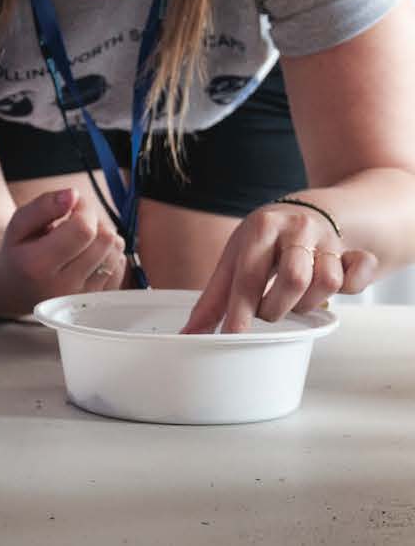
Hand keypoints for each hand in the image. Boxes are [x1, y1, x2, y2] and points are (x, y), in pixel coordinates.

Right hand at [0, 188, 126, 307]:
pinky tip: (90, 254)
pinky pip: (120, 267)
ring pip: (116, 251)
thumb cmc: (19, 253)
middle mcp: (63, 287)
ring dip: (104, 236)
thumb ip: (44, 205)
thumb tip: (73, 194)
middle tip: (76, 221)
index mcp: (38, 266)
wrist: (18, 291)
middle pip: (104, 239)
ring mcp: (83, 298)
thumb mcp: (18, 224)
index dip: (84, 208)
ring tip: (82, 237)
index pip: (83, 228)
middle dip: (95, 220)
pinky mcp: (97, 302)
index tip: (73, 205)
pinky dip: (109, 253)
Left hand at [183, 201, 377, 332]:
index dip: (242, 309)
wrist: (310, 213)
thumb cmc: (265, 242)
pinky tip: (329, 284)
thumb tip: (190, 333)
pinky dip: (349, 287)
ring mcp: (328, 240)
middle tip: (267, 310)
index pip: (249, 275)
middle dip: (276, 307)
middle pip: (293, 279)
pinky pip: (358, 279)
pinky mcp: (354, 252)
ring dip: (308, 303)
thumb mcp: (235, 259)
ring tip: (293, 299)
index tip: (234, 335)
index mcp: (261, 228)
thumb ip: (213, 300)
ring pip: (327, 282)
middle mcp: (296, 229)